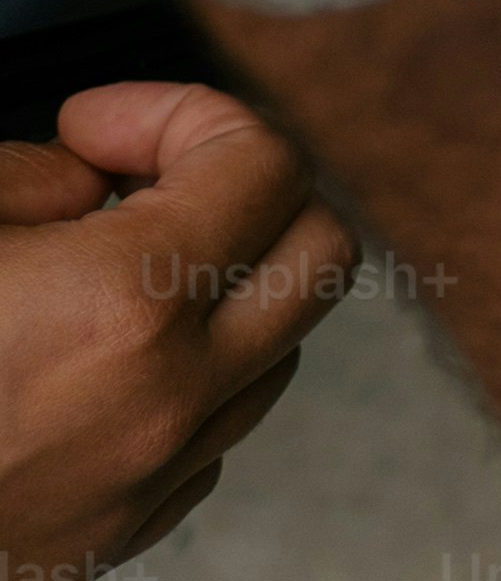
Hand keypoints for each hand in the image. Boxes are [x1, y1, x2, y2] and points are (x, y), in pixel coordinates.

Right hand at [0, 83, 359, 578]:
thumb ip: (24, 178)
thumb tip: (88, 179)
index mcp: (125, 306)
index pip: (265, 163)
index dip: (186, 114)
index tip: (97, 122)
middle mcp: (164, 399)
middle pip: (320, 254)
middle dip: (246, 193)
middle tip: (135, 178)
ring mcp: (145, 481)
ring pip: (278, 350)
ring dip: (221, 287)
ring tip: (102, 267)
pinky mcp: (111, 539)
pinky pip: (212, 436)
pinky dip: (184, 378)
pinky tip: (88, 358)